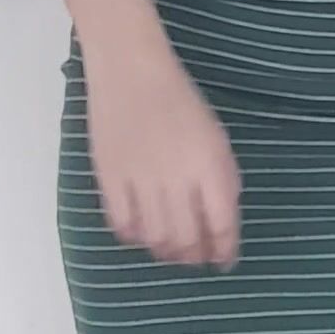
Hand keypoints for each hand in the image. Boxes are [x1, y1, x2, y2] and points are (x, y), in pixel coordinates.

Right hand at [85, 45, 242, 268]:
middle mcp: (177, 178)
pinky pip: (122, 222)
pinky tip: (141, 233)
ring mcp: (140, 179)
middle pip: (187, 238)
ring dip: (165, 251)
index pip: (221, 224)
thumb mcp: (216, 138)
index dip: (224, 249)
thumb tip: (220, 221)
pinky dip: (134, 235)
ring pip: (155, 237)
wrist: (132, 71)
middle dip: (194, 257)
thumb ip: (222, 180)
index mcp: (210, 165)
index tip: (224, 261)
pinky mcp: (110, 177)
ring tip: (170, 251)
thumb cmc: (181, 101)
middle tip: (195, 260)